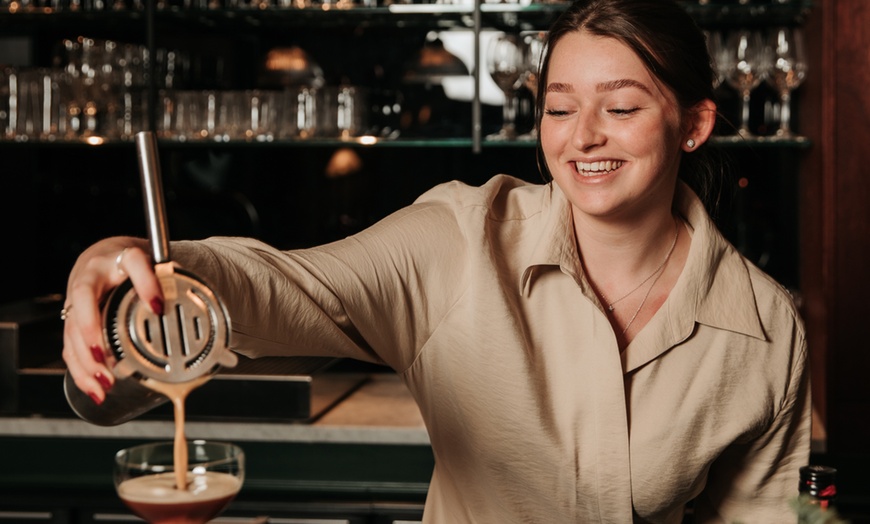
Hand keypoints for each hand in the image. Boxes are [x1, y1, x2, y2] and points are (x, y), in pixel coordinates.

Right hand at [61, 236, 161, 404]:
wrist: (105, 258)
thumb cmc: (131, 266)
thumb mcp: (154, 269)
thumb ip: (171, 285)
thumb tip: (199, 312)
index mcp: (121, 259)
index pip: (134, 262)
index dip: (146, 284)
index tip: (160, 306)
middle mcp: (93, 275)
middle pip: (84, 301)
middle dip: (92, 331)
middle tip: (105, 356)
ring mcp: (78, 298)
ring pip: (72, 328)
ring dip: (85, 359)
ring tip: (105, 381)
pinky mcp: (71, 319)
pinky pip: (69, 346)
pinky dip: (81, 370)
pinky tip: (94, 387)